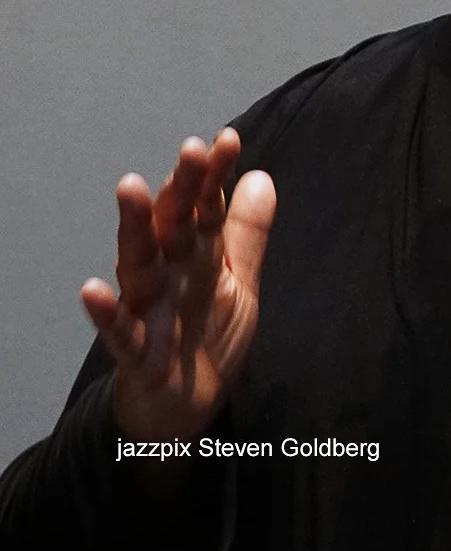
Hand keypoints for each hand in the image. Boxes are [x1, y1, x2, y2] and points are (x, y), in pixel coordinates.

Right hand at [80, 129, 275, 443]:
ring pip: (139, 263)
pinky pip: (118, 331)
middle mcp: (168, 272)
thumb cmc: (207, 337)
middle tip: (191, 149)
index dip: (215, 174)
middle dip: (181, 186)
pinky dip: (105, 312)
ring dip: (135, 227)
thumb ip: (247, 233)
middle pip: (172, 223)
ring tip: (132, 188)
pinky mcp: (135, 352)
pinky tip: (91, 290)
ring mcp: (148, 309)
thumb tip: (260, 176)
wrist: (185, 411)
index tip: (228, 139)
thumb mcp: (238, 282)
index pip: (205, 206)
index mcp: (195, 254)